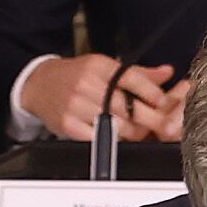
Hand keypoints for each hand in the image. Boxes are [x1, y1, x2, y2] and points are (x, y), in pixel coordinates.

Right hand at [16, 56, 182, 142]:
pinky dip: (110, 139)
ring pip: (115, 124)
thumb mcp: (105, 66)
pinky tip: (116, 136)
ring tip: (138, 130)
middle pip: (127, 106)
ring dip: (131, 131)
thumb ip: (138, 73)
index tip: (163, 102)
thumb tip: (167, 73)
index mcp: (99, 66)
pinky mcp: (67, 123)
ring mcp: (76, 105)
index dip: (153, 93)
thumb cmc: (76, 75)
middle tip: (159, 123)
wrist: (39, 84)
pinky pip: (96, 137)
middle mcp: (87, 84)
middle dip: (148, 117)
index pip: (133, 79)